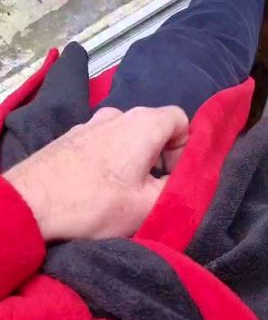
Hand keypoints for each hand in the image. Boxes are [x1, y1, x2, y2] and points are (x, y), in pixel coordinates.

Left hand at [4, 106, 188, 242]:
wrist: (29, 204)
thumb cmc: (94, 203)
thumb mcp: (148, 206)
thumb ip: (177, 190)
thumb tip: (184, 182)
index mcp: (143, 123)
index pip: (182, 120)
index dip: (186, 149)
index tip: (174, 177)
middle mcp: (118, 114)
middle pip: (153, 128)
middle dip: (160, 157)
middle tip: (152, 190)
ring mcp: (90, 123)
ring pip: (127, 136)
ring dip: (133, 160)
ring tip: (123, 192)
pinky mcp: (70, 137)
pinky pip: (103, 143)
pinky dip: (109, 160)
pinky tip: (96, 188)